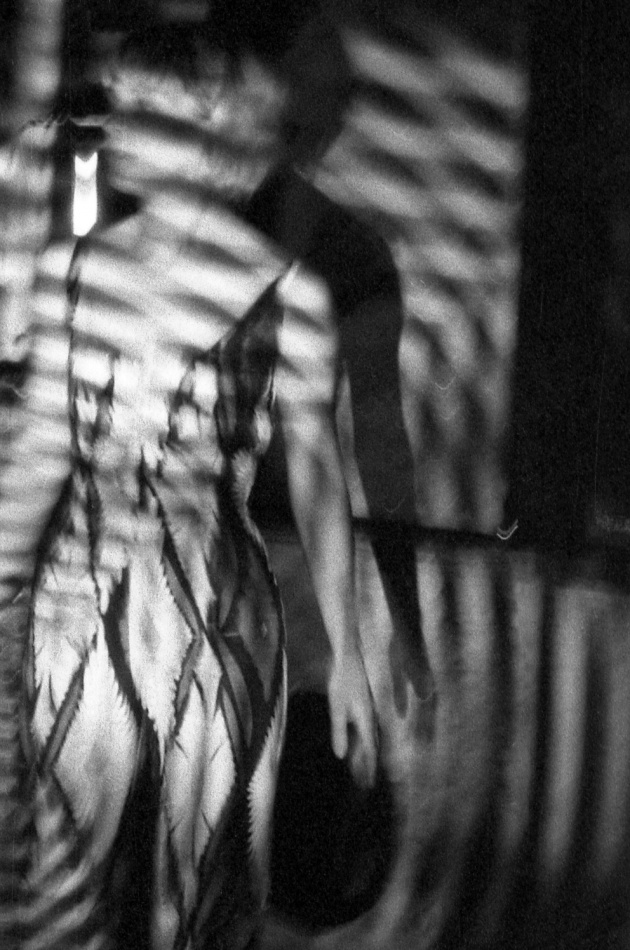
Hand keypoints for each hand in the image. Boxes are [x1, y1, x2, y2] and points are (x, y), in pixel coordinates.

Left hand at [327, 647, 377, 788]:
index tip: (370, 784)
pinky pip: (366, 729)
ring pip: (370, 738)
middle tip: (366, 784)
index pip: (370, 750)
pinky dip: (363, 742)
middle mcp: (371, 718)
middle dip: (369, 765)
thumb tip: (340, 755)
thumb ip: (339, 730)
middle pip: (372, 746)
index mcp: (366, 720)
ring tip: (362, 769)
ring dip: (366, 754)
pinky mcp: (364, 706)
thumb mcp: (336, 707)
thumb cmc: (341, 681)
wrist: (348, 657)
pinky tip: (357, 744)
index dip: (370, 768)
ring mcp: (369, 711)